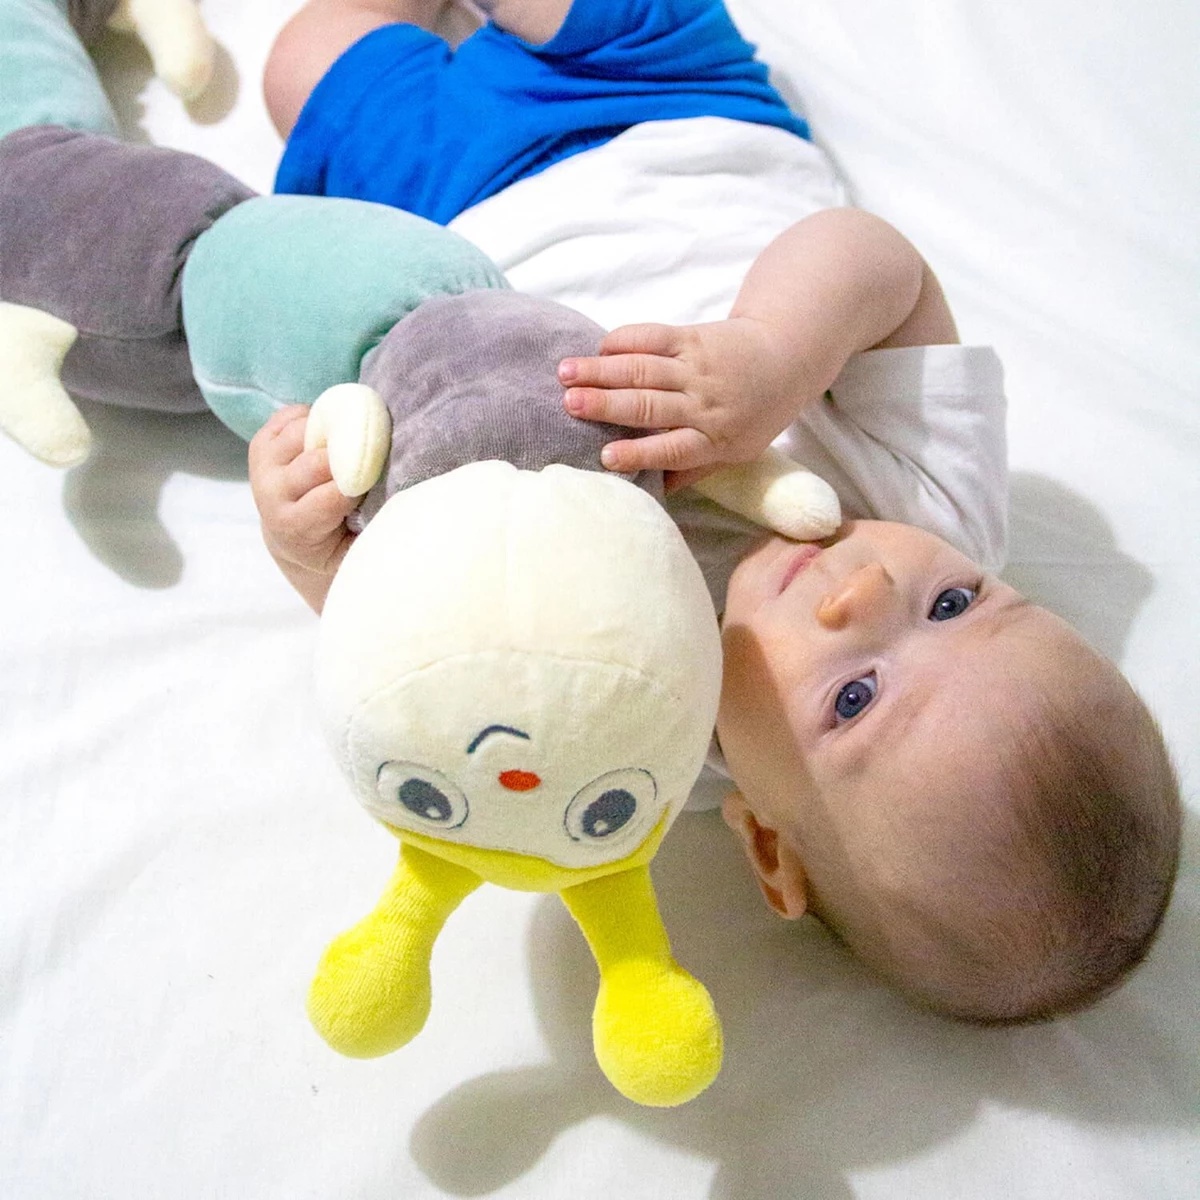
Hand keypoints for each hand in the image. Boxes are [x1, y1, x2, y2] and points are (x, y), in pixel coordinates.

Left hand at [248, 406, 357, 607]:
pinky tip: (326, 435)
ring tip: (348, 443)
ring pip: (303, 431)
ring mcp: (263, 466)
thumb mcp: (356, 549)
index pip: (330, 497)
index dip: (357, 485)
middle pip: (316, 461)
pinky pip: (290, 415)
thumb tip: (401, 499)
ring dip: (331, 432)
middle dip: (348, 454)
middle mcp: (271, 494)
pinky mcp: (261, 443)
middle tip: (368, 456)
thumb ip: (373, 528)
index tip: (372, 484)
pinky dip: (314, 417)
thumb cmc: (336, 543)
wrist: (292, 537)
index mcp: (295, 528)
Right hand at [559, 318, 826, 489]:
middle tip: (569, 405)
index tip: (606, 457)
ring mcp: (697, 367)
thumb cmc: (755, 414)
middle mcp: (705, 403)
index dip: (639, 453)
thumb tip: (652, 493)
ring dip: (602, 369)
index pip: (673, 449)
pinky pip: (654, 336)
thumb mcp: (734, 452)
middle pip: (650, 405)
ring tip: (566, 372)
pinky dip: (624, 339)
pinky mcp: (692, 337)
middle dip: (607, 405)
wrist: (786, 358)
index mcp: (714, 438)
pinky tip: (598, 347)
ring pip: (644, 368)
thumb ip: (693, 469)